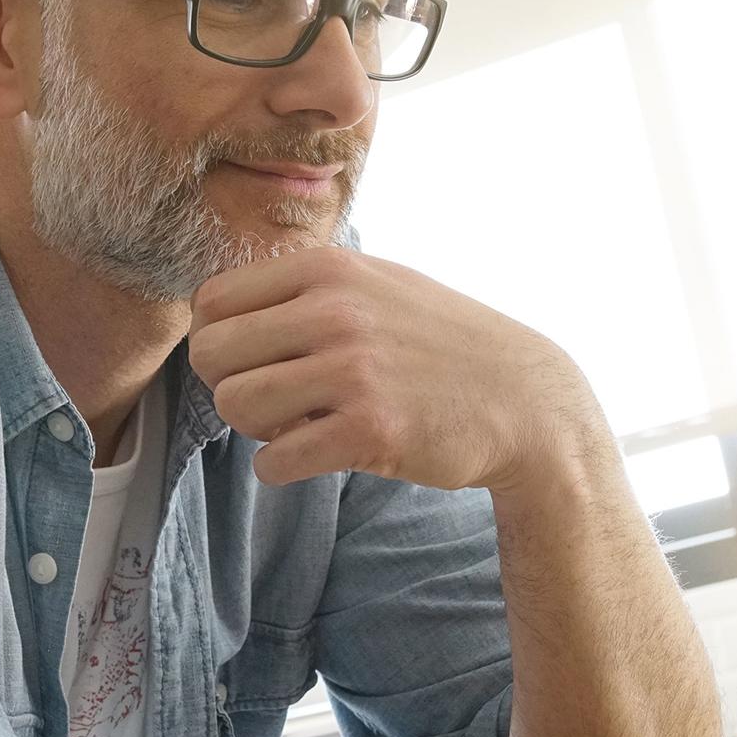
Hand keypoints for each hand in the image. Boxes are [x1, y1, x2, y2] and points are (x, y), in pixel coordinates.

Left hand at [188, 245, 604, 490]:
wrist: (524, 400)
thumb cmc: (441, 343)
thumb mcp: (378, 284)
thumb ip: (305, 287)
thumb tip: (214, 311)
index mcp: (329, 269)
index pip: (212, 302)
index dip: (219, 340)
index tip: (254, 362)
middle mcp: (335, 311)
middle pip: (212, 356)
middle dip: (231, 386)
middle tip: (274, 400)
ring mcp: (354, 371)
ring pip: (235, 407)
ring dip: (257, 429)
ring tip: (298, 426)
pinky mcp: (369, 431)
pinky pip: (273, 461)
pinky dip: (283, 467)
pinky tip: (317, 454)